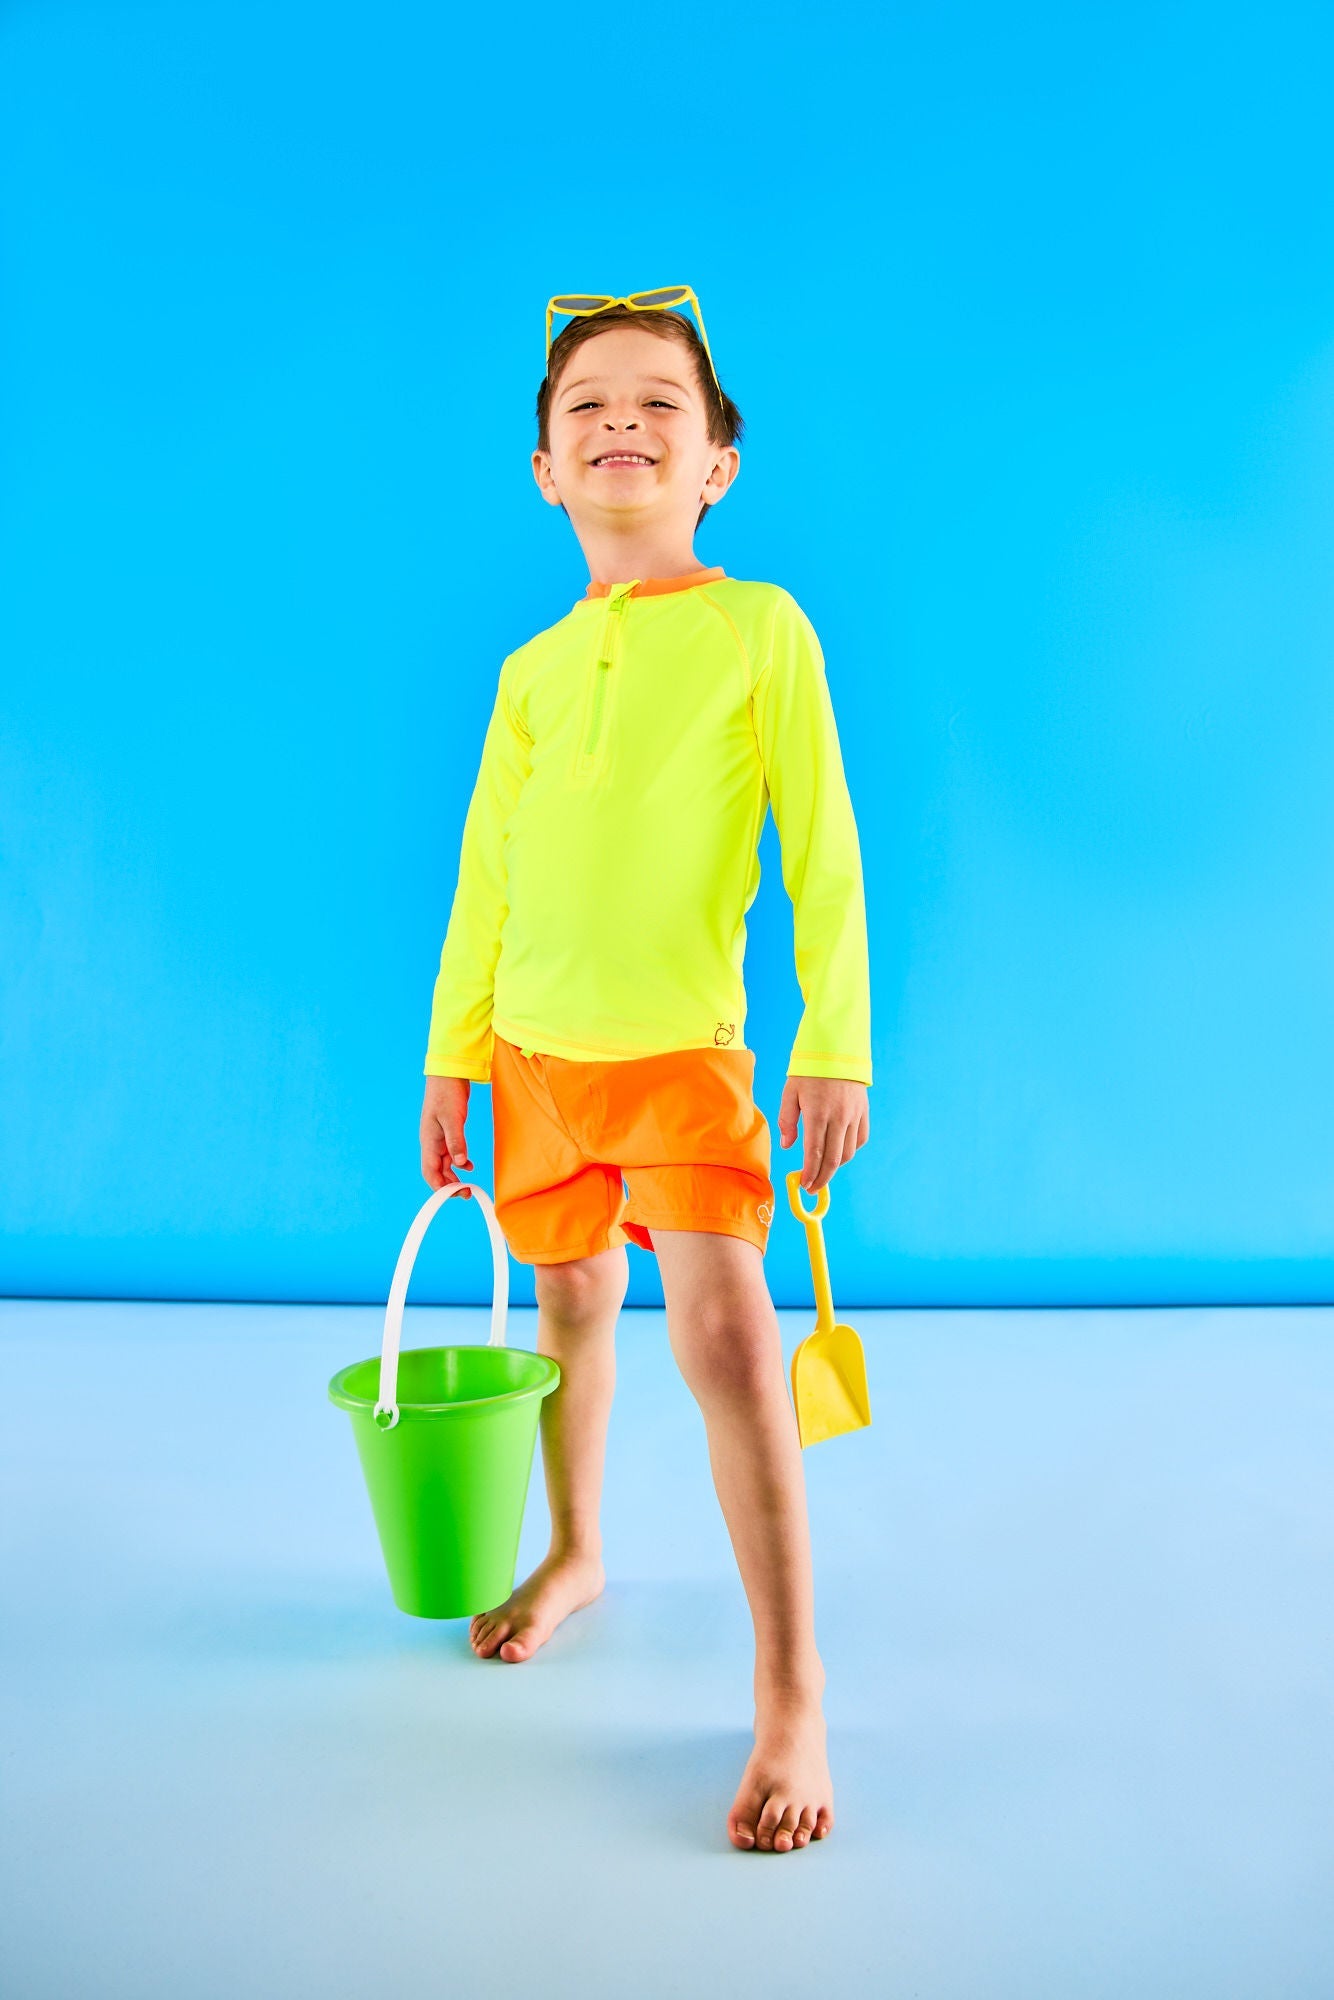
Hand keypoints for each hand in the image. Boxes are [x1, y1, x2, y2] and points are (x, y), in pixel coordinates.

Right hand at [420, 1075, 474, 1194]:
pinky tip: (469, 1165)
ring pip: (444, 1164)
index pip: (430, 1172)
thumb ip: (456, 1141)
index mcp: (429, 1141)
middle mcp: (431, 1142)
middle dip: (449, 1186)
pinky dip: (459, 1162)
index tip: (457, 1194)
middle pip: (436, 1172)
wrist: (448, 1074)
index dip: (440, 1187)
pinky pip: (450, 1153)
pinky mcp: (447, 1132)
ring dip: (454, 1176)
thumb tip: (459, 1164)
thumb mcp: (453, 1117)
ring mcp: (438, 1137)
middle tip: (466, 1194)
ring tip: (468, 1185)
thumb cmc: (447, 1093)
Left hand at [777, 1075, 868, 1193]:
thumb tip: (787, 1146)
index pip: (814, 1152)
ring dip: (835, 1166)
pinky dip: (850, 1150)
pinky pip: (860, 1139)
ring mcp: (854, 1115)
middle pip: (833, 1159)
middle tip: (813, 1188)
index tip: (804, 1185)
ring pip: (848, 1152)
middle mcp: (839, 1117)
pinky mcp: (863, 1112)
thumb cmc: (808, 1071)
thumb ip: (787, 1121)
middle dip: (822, 1178)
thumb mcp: (790, 1092)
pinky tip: (838, 1152)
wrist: (836, 1049)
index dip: (809, 1173)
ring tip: (823, 1170)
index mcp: (817, 1113)